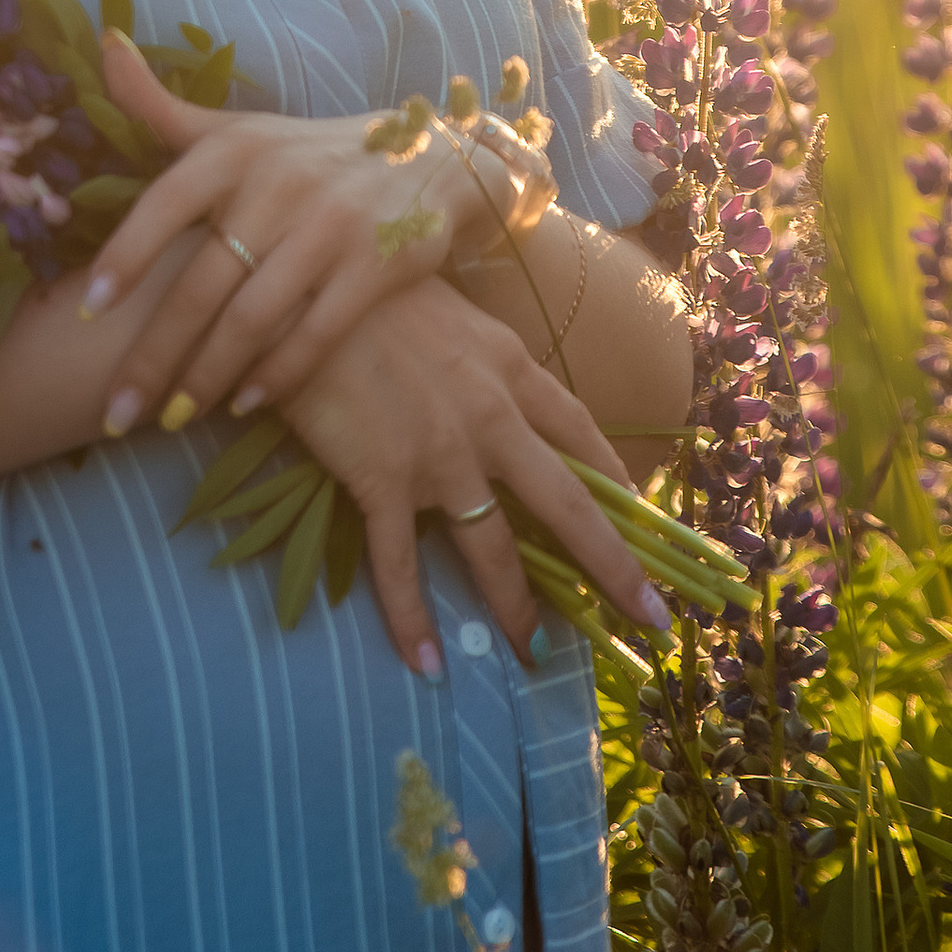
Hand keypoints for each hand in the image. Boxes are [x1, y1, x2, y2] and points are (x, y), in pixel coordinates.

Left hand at [86, 31, 521, 433]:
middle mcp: (280, 184)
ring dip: (205, 377)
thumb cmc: (304, 156)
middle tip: (115, 412)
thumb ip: (161, 106)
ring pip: (253, 317)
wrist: (426, 161)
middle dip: (154, 355)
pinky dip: (277, 374)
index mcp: (236, 150)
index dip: (125, 255)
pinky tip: (244, 404)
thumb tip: (104, 45)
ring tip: (169, 419)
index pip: (166, 202)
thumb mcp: (237, 127)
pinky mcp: (376, 266)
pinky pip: (316, 333)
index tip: (86, 309)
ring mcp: (331, 227)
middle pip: (203, 282)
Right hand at [278, 276, 670, 677]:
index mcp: (510, 369)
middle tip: (649, 618)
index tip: (645, 520)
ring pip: (491, 548)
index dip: (616, 482)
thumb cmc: (370, 290)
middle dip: (613, 567)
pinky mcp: (382, 479)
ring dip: (516, 608)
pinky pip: (400, 565)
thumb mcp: (449, 314)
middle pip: (567, 505)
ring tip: (533, 654)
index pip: (581, 433)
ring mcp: (439, 454)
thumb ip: (480, 359)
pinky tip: (426, 664)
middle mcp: (490, 417)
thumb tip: (494, 387)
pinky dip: (412, 620)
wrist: (302, 287)